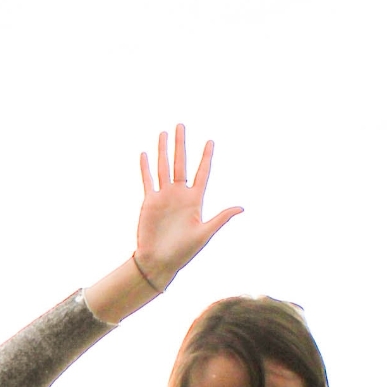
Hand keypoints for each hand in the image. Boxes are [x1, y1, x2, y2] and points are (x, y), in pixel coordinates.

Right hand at [135, 126, 242, 288]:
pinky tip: (145, 153)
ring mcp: (164, 197)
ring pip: (163, 167)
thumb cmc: (183, 252)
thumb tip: (241, 207)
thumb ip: (220, 218)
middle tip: (181, 125)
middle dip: (181, 144)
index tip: (210, 141)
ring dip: (163, 150)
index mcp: (195, 200)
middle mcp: (180, 194)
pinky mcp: (149, 202)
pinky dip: (145, 167)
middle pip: (181, 163)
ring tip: (163, 133)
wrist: (159, 261)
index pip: (202, 172)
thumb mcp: (205, 234)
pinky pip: (147, 180)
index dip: (206, 157)